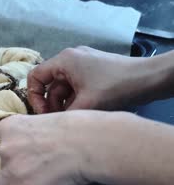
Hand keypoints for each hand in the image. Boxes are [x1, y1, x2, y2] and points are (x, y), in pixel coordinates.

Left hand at [0, 110, 132, 184]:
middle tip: (27, 173)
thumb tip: (40, 142)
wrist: (90, 143)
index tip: (24, 151)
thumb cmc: (78, 128)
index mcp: (10, 127)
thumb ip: (35, 133)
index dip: (13, 146)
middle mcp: (5, 147)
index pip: (2, 137)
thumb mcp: (46, 120)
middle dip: (10, 169)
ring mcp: (12, 171)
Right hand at [27, 46, 150, 113]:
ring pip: (63, 88)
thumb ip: (63, 115)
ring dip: (65, 104)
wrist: (150, 78)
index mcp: (64, 60)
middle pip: (49, 84)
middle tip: (59, 121)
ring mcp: (83, 64)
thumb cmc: (116, 87)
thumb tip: (49, 125)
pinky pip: (75, 87)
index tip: (44, 114)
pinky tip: (83, 113)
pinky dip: (76, 100)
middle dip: (51, 104)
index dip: (34, 96)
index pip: (35, 77)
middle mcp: (70, 59)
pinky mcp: (93, 72)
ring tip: (73, 119)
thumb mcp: (86, 104)